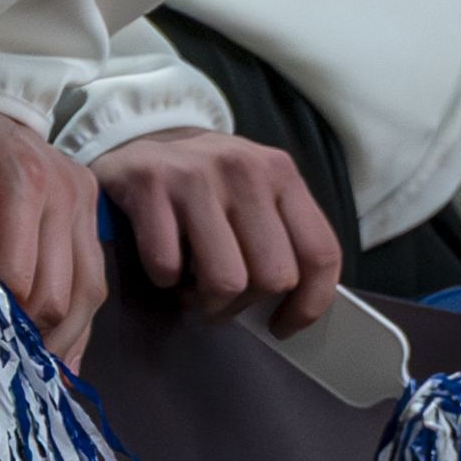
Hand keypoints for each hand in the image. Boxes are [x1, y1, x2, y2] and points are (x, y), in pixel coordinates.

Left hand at [0, 90, 111, 361]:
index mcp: (23, 175)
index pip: (18, 275)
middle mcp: (66, 192)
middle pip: (55, 295)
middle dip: (21, 338)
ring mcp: (84, 205)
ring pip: (85, 298)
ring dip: (54, 343)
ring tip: (17, 372)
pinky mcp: (90, 217)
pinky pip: (93, 285)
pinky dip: (76, 329)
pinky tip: (53, 363)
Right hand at [90, 123, 340, 332]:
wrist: (140, 135)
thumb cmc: (207, 181)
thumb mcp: (254, 192)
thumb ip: (280, 234)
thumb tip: (295, 306)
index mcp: (280, 172)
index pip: (320, 252)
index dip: (308, 304)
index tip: (284, 326)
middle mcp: (244, 168)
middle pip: (272, 277)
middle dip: (243, 303)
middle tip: (220, 295)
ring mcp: (196, 174)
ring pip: (225, 281)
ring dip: (203, 300)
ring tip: (191, 285)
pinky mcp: (150, 183)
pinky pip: (168, 268)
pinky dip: (164, 280)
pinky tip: (163, 262)